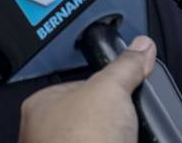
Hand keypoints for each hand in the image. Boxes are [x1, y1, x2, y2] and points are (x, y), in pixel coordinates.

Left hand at [18, 35, 156, 142]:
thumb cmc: (79, 140)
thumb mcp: (110, 89)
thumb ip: (125, 67)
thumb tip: (141, 47)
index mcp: (41, 105)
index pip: (77, 86)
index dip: (105, 87)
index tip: (124, 87)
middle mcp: (45, 134)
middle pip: (88, 117)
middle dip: (110, 119)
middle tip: (127, 119)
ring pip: (96, 138)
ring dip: (115, 137)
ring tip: (127, 137)